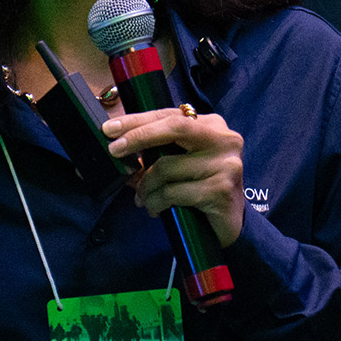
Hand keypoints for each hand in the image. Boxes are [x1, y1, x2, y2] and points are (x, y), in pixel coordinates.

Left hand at [102, 105, 244, 245]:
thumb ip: (156, 153)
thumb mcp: (178, 165)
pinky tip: (155, 209)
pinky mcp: (220, 188)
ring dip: (146, 186)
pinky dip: (156, 202)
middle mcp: (223, 139)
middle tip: (114, 150)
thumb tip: (118, 149)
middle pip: (173, 128)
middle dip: (138, 137)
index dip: (137, 120)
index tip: (110, 128)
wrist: (230, 224)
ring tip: (142, 198)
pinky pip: (173, 192)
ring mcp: (225, 163)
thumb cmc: (200, 190)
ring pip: (167, 167)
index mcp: (211, 126)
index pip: (170, 116)